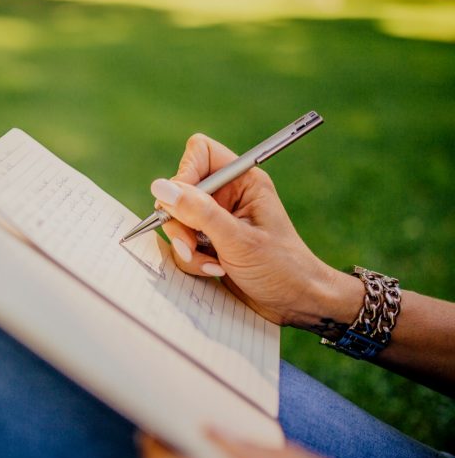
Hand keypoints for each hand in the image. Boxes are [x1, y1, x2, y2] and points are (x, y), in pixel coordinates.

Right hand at [152, 133, 360, 330]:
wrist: (296, 304)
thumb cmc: (281, 268)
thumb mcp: (238, 239)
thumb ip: (198, 212)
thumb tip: (160, 188)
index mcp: (243, 181)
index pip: (200, 153)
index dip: (185, 174)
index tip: (181, 203)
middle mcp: (228, 196)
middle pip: (180, 191)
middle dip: (181, 222)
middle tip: (192, 244)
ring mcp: (217, 220)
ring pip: (177, 221)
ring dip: (187, 247)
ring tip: (212, 264)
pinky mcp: (210, 243)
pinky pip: (183, 244)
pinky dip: (192, 260)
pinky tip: (215, 270)